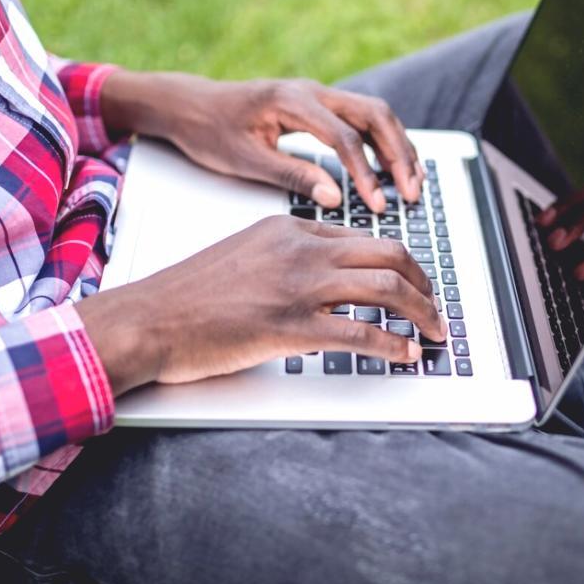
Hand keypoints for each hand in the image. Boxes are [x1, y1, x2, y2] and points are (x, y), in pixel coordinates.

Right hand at [74, 216, 446, 392]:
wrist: (146, 318)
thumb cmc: (185, 297)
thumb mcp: (241, 256)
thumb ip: (282, 259)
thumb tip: (319, 282)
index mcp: (287, 228)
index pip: (361, 237)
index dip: (397, 262)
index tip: (413, 284)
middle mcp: (299, 249)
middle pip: (388, 253)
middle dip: (424, 283)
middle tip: (436, 308)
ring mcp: (297, 287)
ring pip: (385, 288)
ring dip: (422, 313)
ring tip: (434, 334)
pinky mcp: (290, 327)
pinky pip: (361, 333)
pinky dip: (394, 345)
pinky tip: (406, 355)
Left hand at [100, 71, 423, 211]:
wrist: (191, 104)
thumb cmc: (210, 130)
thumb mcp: (245, 160)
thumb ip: (292, 175)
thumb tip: (335, 196)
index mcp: (291, 101)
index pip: (343, 136)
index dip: (364, 172)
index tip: (376, 203)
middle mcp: (312, 91)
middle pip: (374, 114)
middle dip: (398, 154)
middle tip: (412, 192)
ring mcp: (319, 95)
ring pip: (376, 114)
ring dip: (398, 147)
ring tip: (414, 183)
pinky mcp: (320, 106)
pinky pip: (364, 119)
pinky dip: (385, 142)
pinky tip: (394, 169)